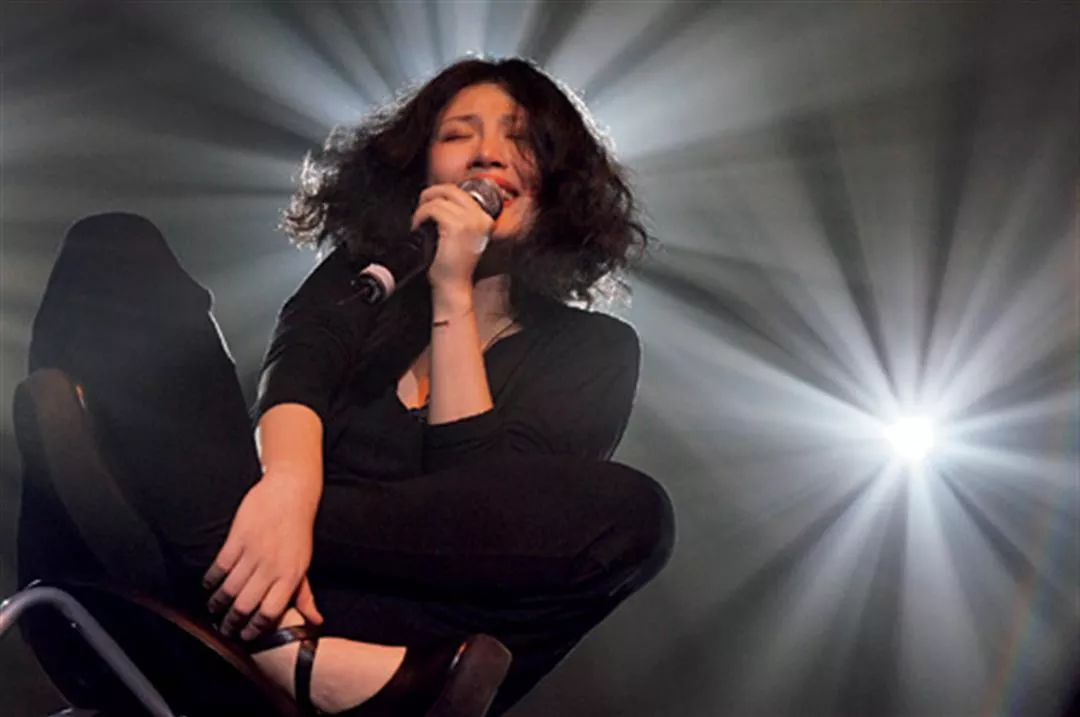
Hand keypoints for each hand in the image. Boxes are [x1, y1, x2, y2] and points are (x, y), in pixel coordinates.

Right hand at [202, 474, 322, 640]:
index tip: (244, 636)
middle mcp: (272, 566)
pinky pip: (220, 566)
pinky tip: (208, 585)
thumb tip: (315, 621)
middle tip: (223, 627)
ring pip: (229, 588)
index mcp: (291, 575)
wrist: (291, 492)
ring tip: (214, 608)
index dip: (254, 629)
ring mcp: (254, 552)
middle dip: (231, 622)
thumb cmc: (298, 530)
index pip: (270, 613)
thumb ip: (305, 595)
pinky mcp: (238, 537)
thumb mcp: (304, 563)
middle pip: (245, 605)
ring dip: (218, 603)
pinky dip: (211, 579)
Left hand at [412, 183, 494, 291]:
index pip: (461, 193)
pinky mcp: (456, 226)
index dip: (441, 195)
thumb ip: (457, 217)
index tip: (429, 204)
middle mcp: (481, 218)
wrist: (453, 286)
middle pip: (451, 189)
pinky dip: (420, 215)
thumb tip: (438, 200)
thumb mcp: (462, 237)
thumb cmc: (454, 266)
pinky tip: (417, 227)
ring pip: (439, 199)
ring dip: (423, 208)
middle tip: (420, 208)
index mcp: (485, 219)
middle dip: (431, 195)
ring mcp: (470, 221)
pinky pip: (432, 209)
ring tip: (418, 222)